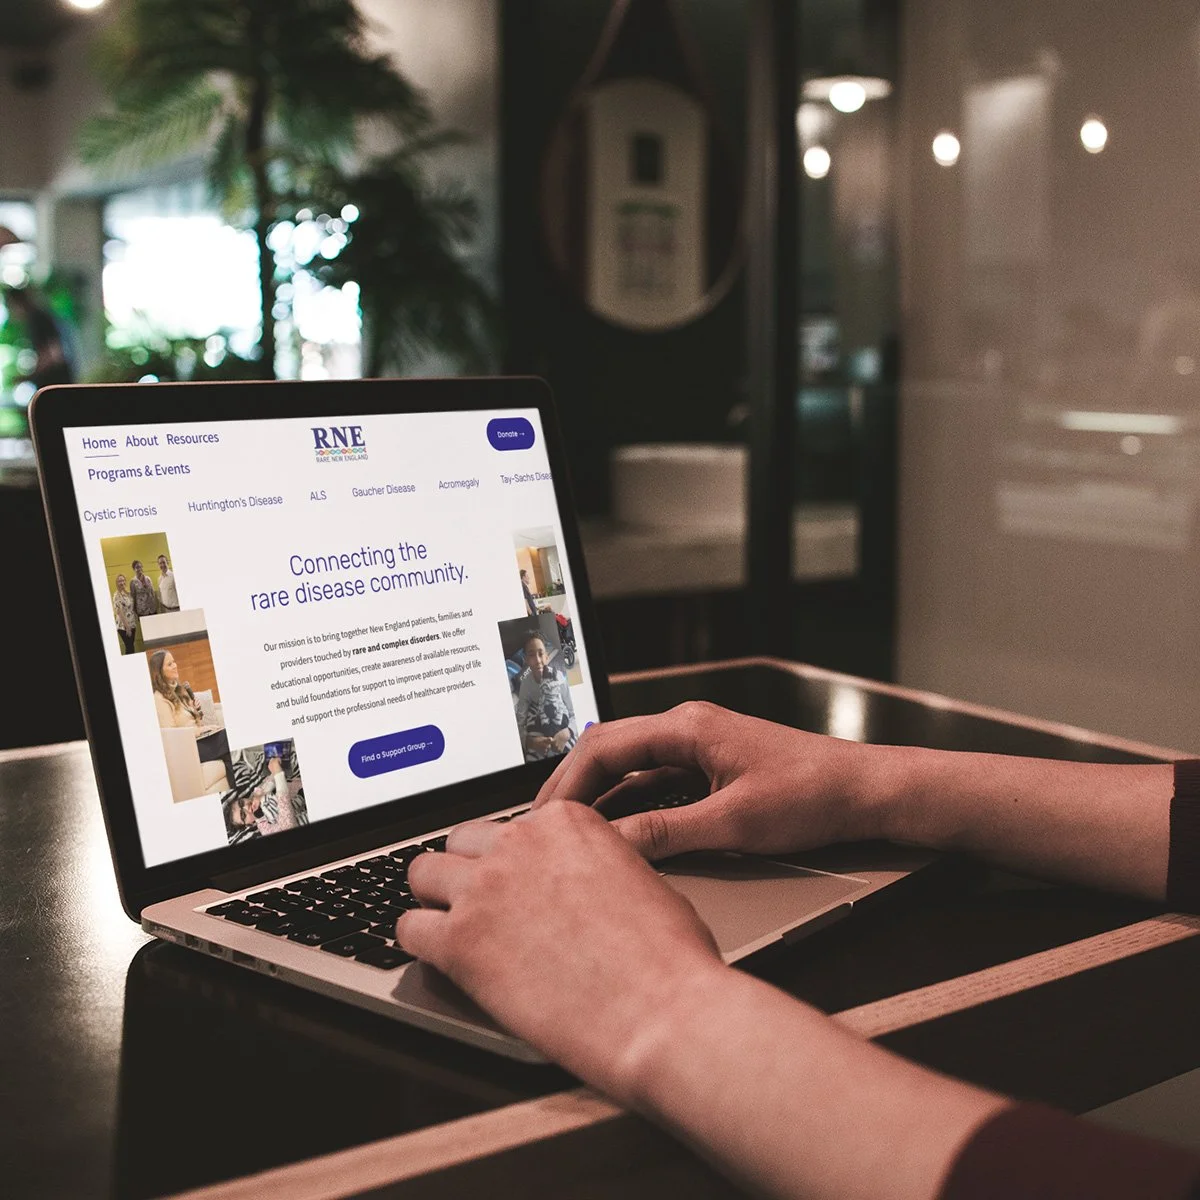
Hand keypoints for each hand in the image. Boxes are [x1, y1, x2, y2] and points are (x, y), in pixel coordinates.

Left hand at [396, 803, 724, 1099]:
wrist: (659, 1008)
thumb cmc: (667, 954)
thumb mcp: (638, 878)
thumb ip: (596, 866)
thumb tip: (583, 884)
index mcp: (564, 822)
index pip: (512, 827)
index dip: (514, 860)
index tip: (519, 884)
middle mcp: (518, 843)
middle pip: (462, 842)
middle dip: (469, 870)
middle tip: (484, 906)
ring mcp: (484, 889)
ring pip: (423, 873)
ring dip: (436, 899)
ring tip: (453, 928)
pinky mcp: (459, 941)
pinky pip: (409, 929)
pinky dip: (419, 942)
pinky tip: (439, 959)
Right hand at [534, 701, 882, 860]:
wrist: (865, 793)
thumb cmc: (812, 795)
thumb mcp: (733, 823)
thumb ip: (666, 833)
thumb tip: (611, 846)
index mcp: (688, 727)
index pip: (604, 747)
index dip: (566, 785)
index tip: (543, 821)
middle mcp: (688, 729)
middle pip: (608, 752)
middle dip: (572, 789)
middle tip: (541, 830)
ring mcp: (699, 749)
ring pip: (629, 769)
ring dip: (597, 799)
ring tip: (568, 835)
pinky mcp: (710, 770)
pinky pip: (653, 783)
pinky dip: (628, 806)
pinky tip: (613, 833)